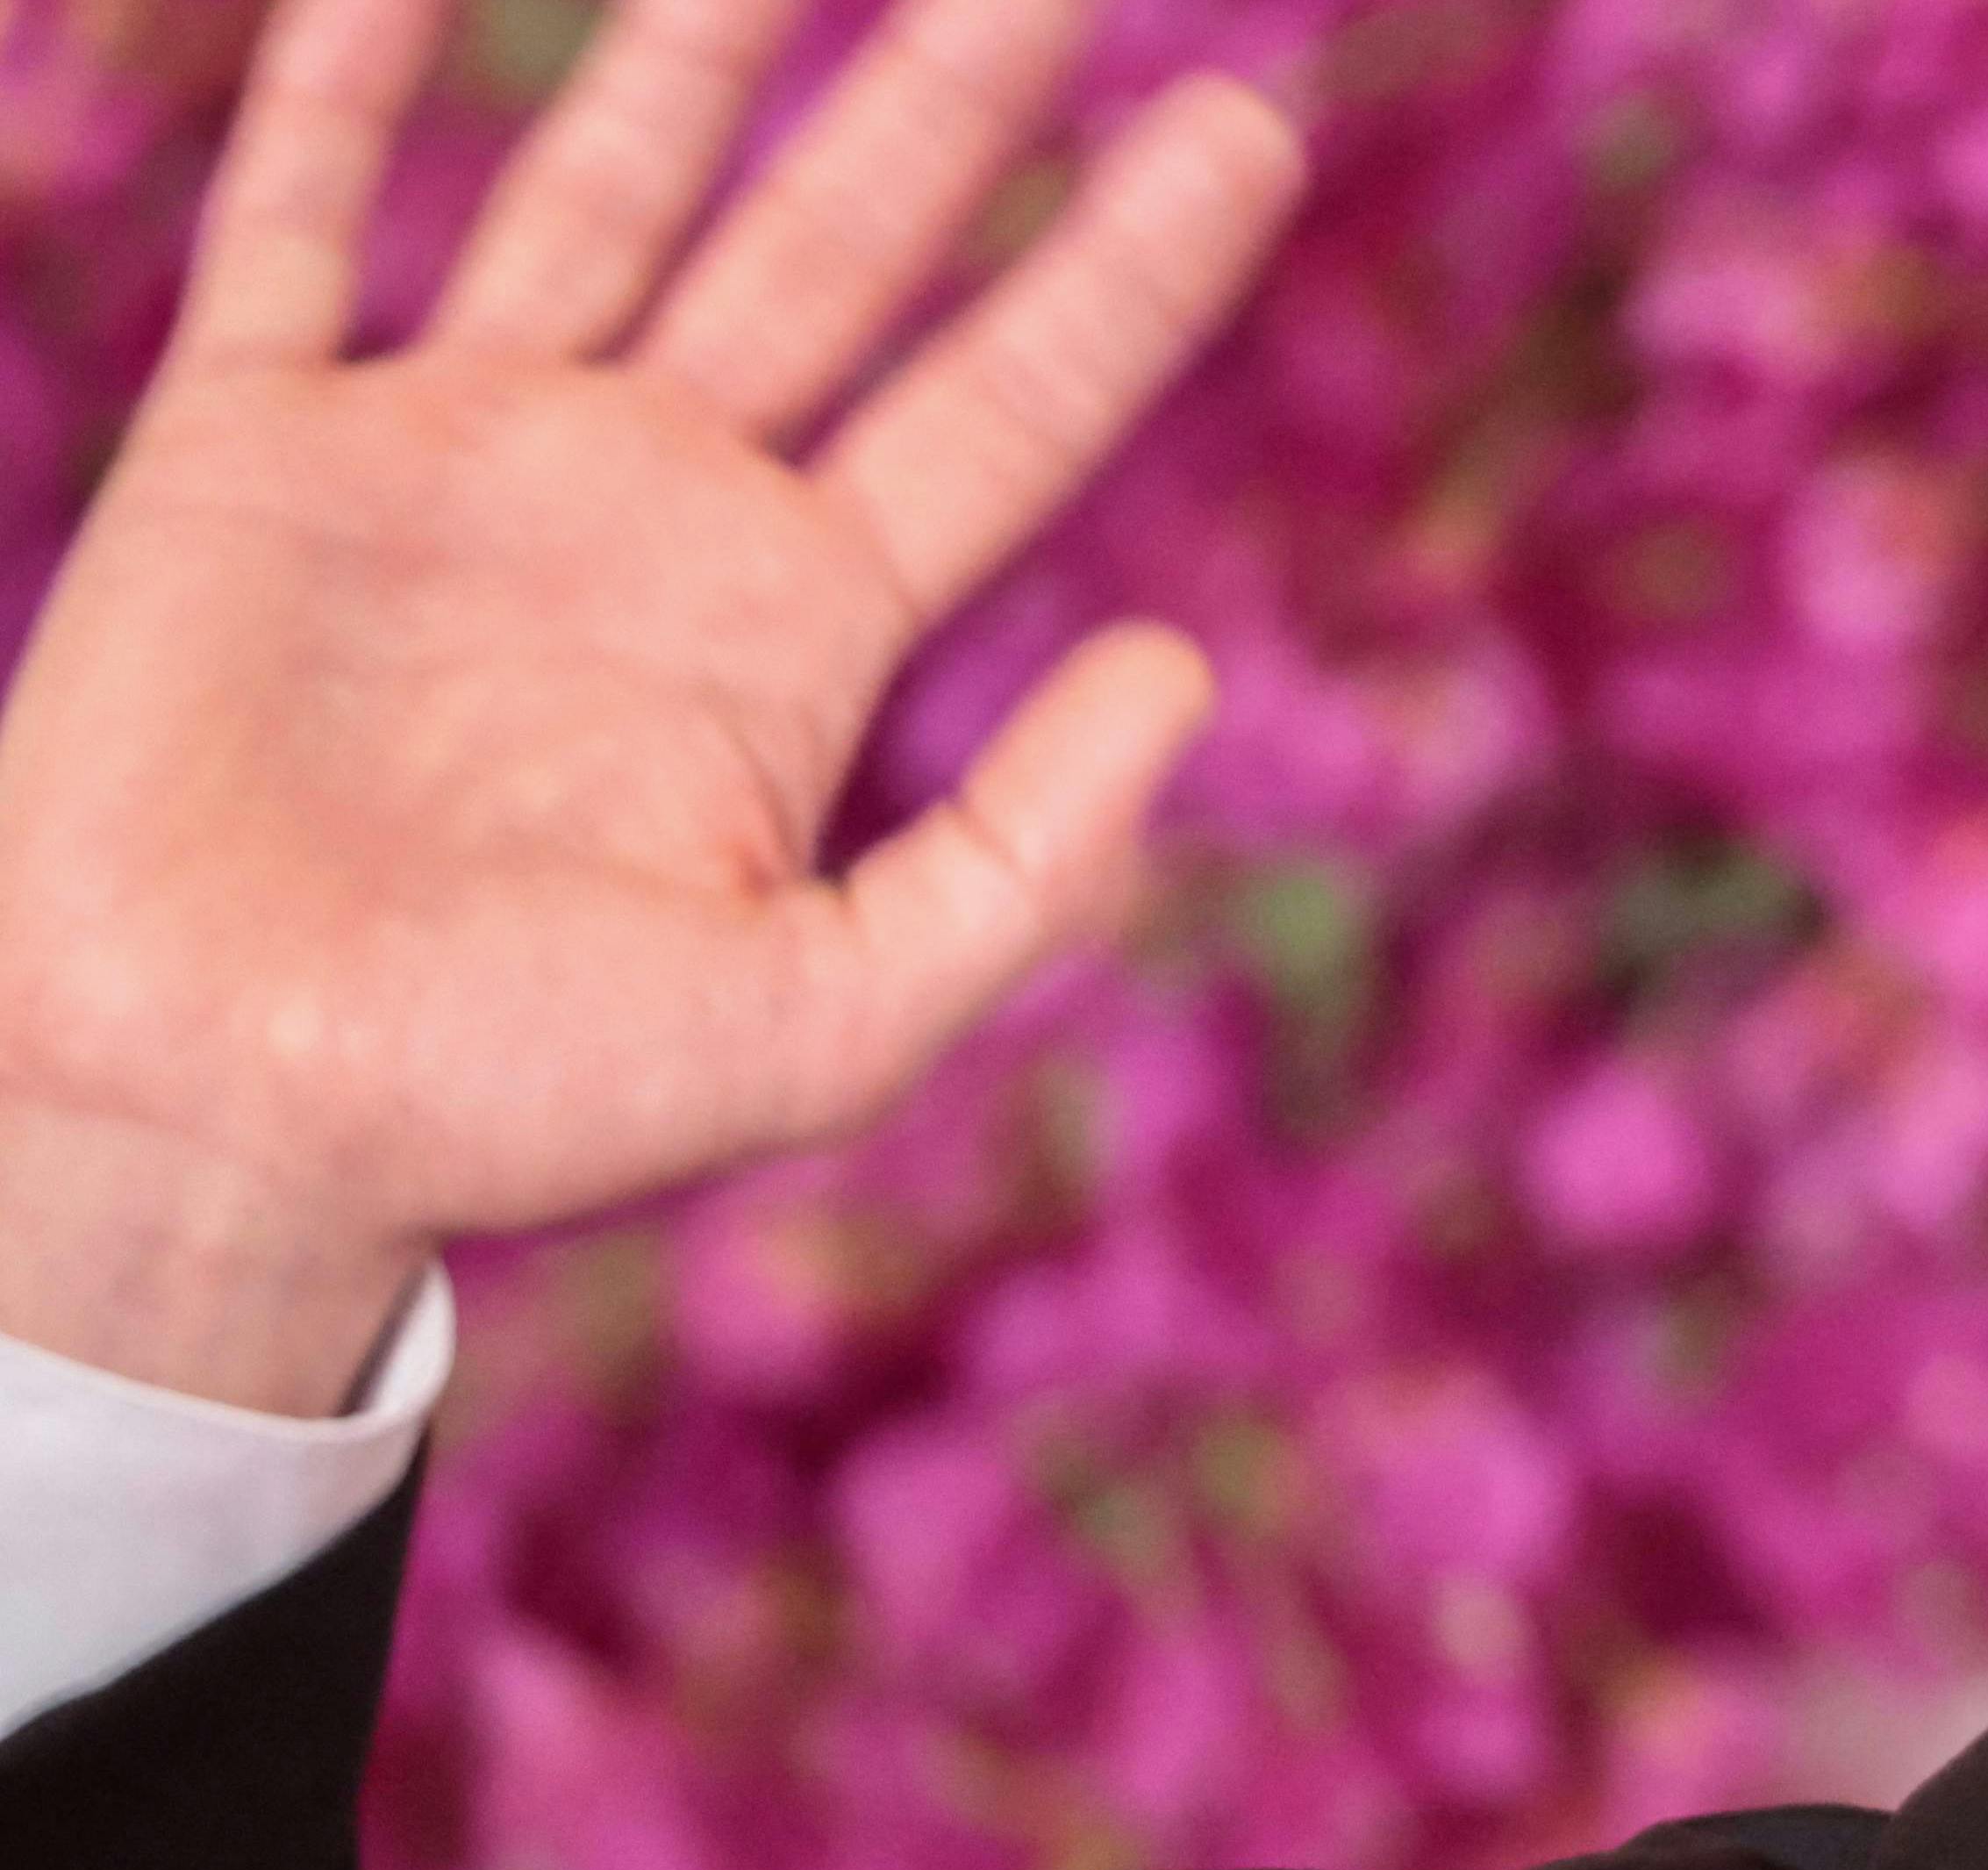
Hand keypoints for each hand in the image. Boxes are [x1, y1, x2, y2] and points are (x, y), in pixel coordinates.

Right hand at [0, 0, 1304, 1412]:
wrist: (216, 1122)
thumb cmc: (512, 1103)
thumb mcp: (830, 1019)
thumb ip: (1021, 857)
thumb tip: (1181, 664)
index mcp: (794, 634)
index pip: (1006, 404)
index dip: (1127, 270)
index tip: (1249, 131)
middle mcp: (648, 513)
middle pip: (840, 251)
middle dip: (947, 101)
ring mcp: (451, 461)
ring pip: (607, 189)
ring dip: (698, 46)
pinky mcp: (247, 453)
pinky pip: (298, 227)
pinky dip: (342, 88)